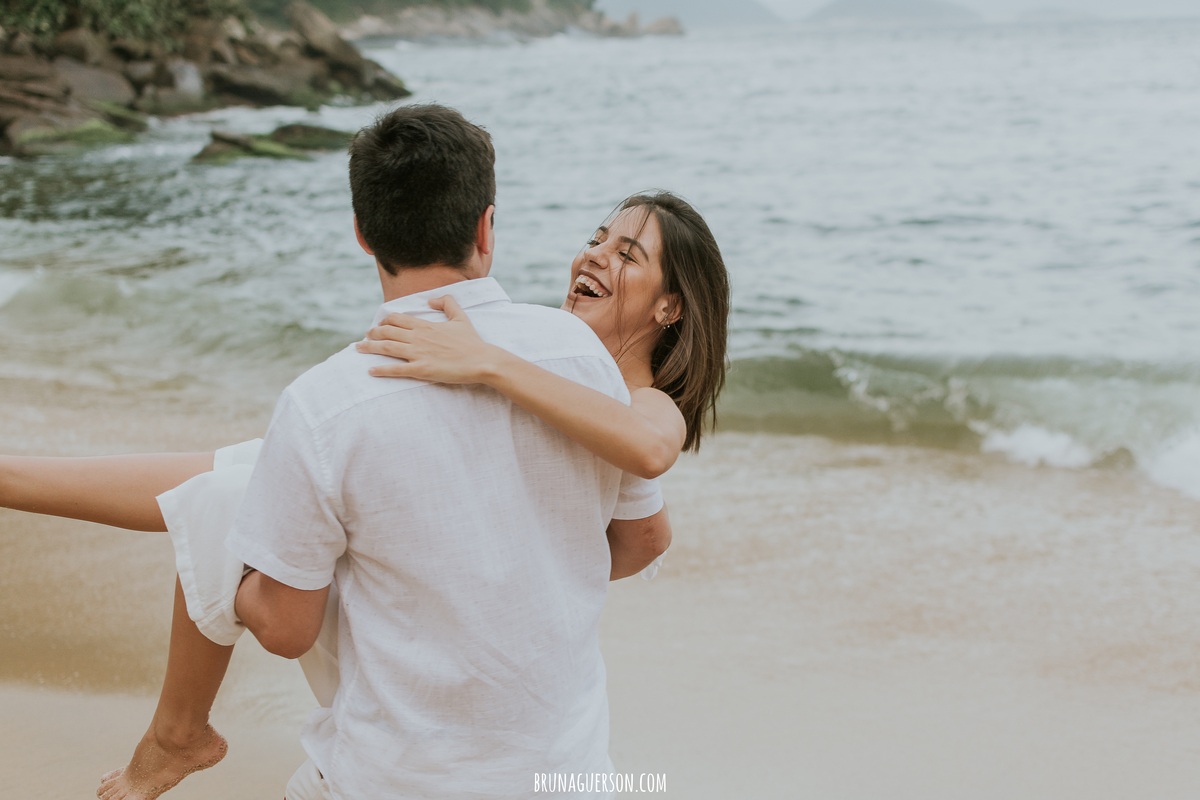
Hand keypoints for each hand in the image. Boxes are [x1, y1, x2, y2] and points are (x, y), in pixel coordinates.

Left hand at [356, 295, 498, 384]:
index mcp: (426, 325)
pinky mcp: (422, 369)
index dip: (384, 321)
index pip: (397, 318)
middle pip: (387, 331)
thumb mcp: (461, 317)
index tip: (378, 326)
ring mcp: (419, 353)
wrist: (482, 360)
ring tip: (358, 349)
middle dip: (373, 334)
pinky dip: (382, 370)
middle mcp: (419, 337)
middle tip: (365, 338)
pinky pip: (397, 369)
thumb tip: (432, 299)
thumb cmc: (472, 342)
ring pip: (387, 348)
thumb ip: (447, 303)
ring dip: (370, 348)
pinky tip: (371, 371)